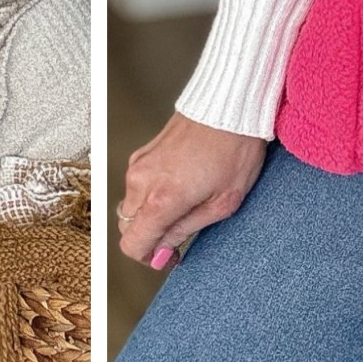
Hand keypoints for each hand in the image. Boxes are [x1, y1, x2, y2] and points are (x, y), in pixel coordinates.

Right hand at [118, 113, 266, 266]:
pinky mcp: (142, 152)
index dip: (150, 256)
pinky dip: (151, 193)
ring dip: (151, 213)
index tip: (170, 254)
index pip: (131, 244)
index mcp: (161, 198)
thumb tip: (161, 252)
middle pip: (128, 227)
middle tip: (182, 229)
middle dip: (151, 235)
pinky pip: (137, 185)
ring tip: (186, 202)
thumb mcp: (222, 202)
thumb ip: (185, 230)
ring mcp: (139, 164)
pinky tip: (180, 184)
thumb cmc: (234, 151)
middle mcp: (142, 181)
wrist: (230, 106)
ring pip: (132, 206)